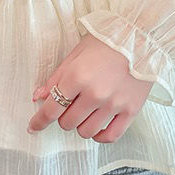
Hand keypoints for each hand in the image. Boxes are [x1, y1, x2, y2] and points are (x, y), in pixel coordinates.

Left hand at [28, 33, 153, 141]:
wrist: (141, 38)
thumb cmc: (106, 41)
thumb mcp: (76, 53)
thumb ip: (56, 77)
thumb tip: (38, 96)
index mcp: (77, 77)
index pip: (51, 109)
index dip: (39, 121)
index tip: (33, 127)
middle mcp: (95, 93)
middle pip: (67, 123)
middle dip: (63, 117)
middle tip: (69, 105)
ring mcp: (114, 104)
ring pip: (86, 131)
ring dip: (80, 125)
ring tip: (85, 113)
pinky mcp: (131, 110)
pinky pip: (110, 136)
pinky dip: (100, 136)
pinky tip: (98, 127)